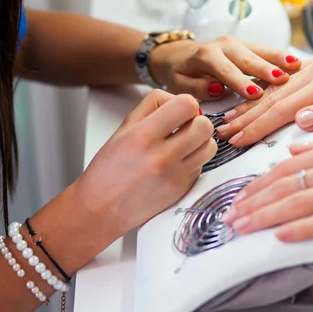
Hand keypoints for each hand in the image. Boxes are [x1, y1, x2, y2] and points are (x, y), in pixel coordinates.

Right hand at [73, 89, 216, 236]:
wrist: (102, 209)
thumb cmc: (110, 169)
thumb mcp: (124, 128)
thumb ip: (154, 106)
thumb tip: (185, 102)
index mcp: (143, 135)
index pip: (187, 104)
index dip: (187, 104)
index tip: (180, 111)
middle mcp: (161, 156)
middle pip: (205, 125)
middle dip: (197, 122)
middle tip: (184, 128)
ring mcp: (175, 175)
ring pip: (210, 146)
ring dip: (201, 142)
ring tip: (184, 145)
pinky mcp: (183, 189)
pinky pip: (202, 165)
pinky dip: (194, 161)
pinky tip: (176, 164)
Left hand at [150, 36, 301, 100]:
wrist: (180, 54)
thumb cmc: (180, 73)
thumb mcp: (179, 84)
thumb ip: (195, 88)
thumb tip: (216, 89)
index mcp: (206, 55)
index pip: (225, 70)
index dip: (240, 82)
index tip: (254, 93)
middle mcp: (225, 45)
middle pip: (248, 58)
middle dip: (266, 69)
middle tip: (283, 80)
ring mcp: (239, 43)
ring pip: (262, 51)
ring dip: (280, 59)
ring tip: (297, 66)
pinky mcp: (249, 46)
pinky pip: (267, 51)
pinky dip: (282, 57)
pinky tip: (298, 63)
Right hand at [216, 53, 312, 146]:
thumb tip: (300, 120)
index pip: (282, 109)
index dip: (257, 127)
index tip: (237, 141)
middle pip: (273, 98)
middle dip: (246, 116)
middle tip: (222, 131)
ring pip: (278, 88)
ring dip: (253, 103)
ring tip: (231, 116)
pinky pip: (289, 79)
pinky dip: (270, 90)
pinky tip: (258, 95)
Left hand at [222, 135, 312, 241]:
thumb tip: (294, 149)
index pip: (287, 166)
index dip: (259, 182)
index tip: (240, 195)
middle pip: (285, 184)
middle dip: (253, 201)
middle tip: (230, 215)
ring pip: (298, 202)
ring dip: (266, 216)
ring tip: (244, 228)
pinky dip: (301, 229)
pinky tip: (282, 236)